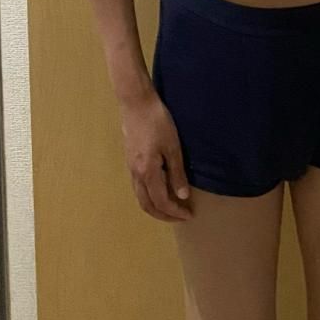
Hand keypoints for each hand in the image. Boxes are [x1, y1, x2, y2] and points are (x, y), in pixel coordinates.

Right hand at [118, 90, 192, 221]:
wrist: (136, 103)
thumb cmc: (157, 122)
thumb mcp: (173, 146)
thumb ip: (177, 173)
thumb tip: (182, 196)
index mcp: (147, 172)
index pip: (161, 201)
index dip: (175, 211)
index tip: (189, 214)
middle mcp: (136, 174)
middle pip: (147, 205)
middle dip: (164, 215)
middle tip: (181, 216)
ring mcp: (130, 168)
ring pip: (140, 197)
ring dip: (155, 207)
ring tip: (171, 207)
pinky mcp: (130, 161)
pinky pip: (138, 187)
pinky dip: (149, 196)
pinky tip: (159, 191)